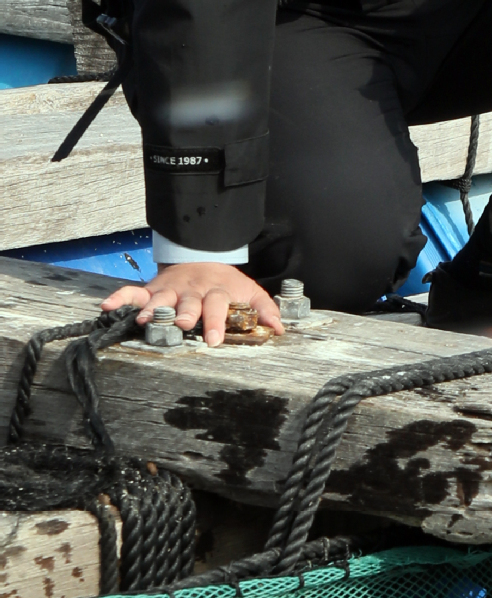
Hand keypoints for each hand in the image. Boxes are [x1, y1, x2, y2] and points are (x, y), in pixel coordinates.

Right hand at [102, 263, 284, 346]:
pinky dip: (120, 298)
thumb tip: (279, 329)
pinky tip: (107, 306)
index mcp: (216, 291)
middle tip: (182, 325)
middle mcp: (191, 290)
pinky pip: (133, 293)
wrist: (201, 258)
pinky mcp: (152, 290)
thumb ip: (264, 309)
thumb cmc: (225, 284)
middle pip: (189, 302)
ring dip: (152, 309)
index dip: (216, 321)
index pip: (217, 305)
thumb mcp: (248, 292)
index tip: (214, 339)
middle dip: (185, 314)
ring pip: (160, 299)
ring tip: (143, 321)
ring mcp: (170, 290)